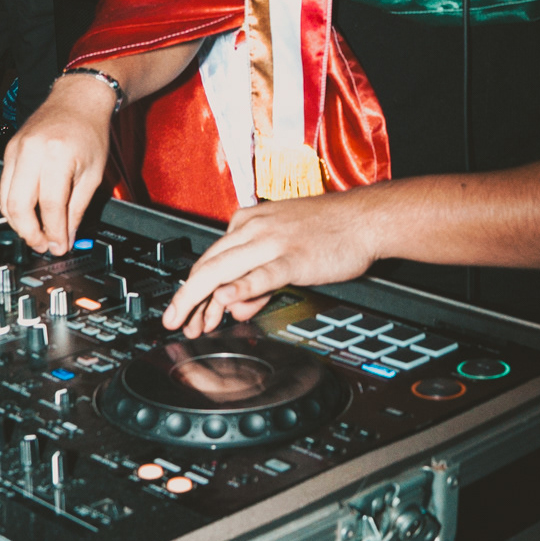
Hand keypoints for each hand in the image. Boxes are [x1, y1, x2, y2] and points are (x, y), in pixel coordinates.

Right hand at [0, 76, 115, 254]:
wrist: (78, 99)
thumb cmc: (90, 130)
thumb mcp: (93, 173)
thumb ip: (77, 208)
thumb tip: (65, 236)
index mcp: (57, 155)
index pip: (50, 206)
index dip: (54, 233)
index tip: (59, 247)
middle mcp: (32, 151)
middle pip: (19, 206)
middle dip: (30, 233)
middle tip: (43, 245)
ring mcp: (16, 149)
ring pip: (6, 199)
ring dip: (18, 223)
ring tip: (36, 234)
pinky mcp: (9, 150)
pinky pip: (4, 186)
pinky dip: (13, 205)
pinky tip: (28, 215)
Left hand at [162, 189, 384, 337]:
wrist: (365, 218)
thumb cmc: (329, 231)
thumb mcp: (284, 251)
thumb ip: (256, 279)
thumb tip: (234, 306)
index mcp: (249, 222)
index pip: (211, 258)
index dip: (193, 290)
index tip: (187, 313)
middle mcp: (254, 228)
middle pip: (208, 264)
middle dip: (185, 297)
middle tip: (173, 322)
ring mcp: (272, 242)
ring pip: (223, 268)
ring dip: (199, 298)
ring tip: (187, 321)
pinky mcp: (292, 257)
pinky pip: (260, 274)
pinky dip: (240, 288)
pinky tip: (226, 301)